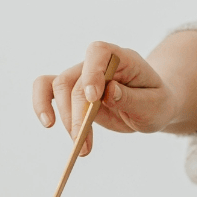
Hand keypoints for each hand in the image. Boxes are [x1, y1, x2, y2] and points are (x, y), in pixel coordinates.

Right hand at [32, 42, 179, 155]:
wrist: (151, 106)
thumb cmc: (155, 102)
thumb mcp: (154, 105)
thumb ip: (132, 98)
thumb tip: (108, 92)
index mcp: (122, 59)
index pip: (99, 52)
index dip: (91, 72)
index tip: (93, 98)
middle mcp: (98, 64)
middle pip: (74, 79)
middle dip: (76, 113)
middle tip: (83, 143)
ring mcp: (82, 76)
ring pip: (57, 86)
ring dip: (63, 118)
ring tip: (78, 144)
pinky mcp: (72, 92)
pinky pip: (47, 89)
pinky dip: (41, 104)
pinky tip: (48, 123)